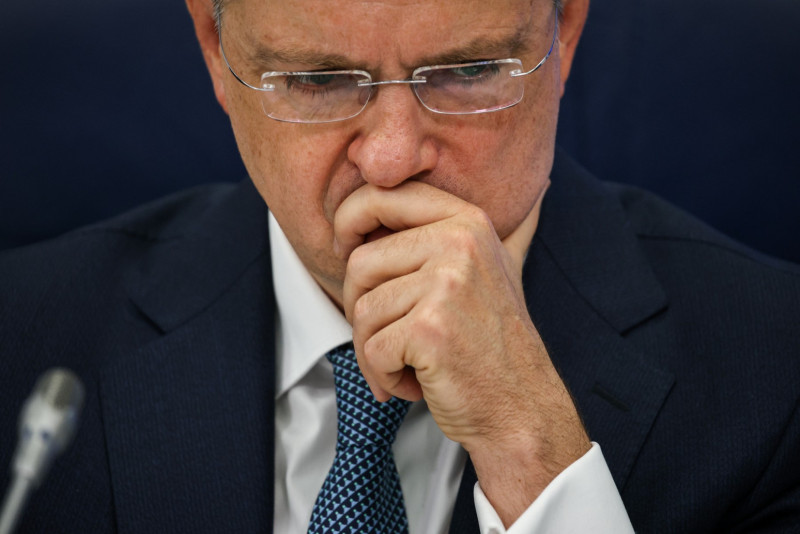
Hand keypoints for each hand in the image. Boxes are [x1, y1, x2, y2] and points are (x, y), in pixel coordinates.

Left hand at [334, 181, 589, 525]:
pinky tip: (417, 380)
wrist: (521, 406)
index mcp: (466, 220)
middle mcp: (459, 243)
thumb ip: (485, 226)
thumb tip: (534, 188)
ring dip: (373, 349)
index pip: (378, 196)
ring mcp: (447, 285)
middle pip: (360, 262)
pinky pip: (372, 348)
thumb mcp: (497, 266)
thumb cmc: (495, 342)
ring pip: (363, 309)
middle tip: (389, 335)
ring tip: (409, 362)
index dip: (348, 223)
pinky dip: (383, 375)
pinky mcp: (431, 329)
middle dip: (361, 308)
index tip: (347, 252)